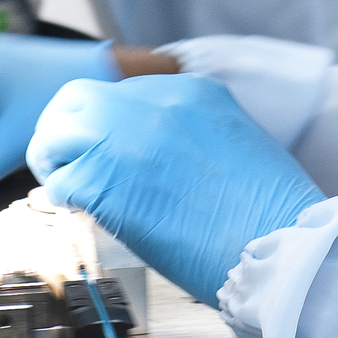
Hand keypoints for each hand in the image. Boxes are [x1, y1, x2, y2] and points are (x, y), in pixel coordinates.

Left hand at [29, 75, 326, 306]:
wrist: (281, 246)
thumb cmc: (271, 214)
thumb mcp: (237, 143)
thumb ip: (193, 134)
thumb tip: (161, 157)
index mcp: (192, 91)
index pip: (123, 91)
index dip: (109, 124)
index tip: (110, 149)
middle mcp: (153, 103)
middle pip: (78, 98)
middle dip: (69, 130)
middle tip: (73, 163)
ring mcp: (125, 138)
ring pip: (56, 132)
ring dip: (58, 159)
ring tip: (71, 187)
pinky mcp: (105, 181)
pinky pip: (60, 181)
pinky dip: (64, 198)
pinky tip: (82, 212)